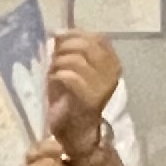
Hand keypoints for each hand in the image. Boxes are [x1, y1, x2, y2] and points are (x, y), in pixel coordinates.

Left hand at [44, 35, 124, 153]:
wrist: (74, 133)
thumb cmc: (71, 98)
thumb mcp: (73, 68)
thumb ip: (72, 49)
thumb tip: (58, 32)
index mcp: (112, 62)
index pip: (97, 37)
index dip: (75, 35)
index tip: (59, 41)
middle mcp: (113, 72)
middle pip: (86, 45)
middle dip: (64, 48)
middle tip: (54, 59)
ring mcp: (103, 86)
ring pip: (76, 59)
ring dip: (58, 64)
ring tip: (53, 73)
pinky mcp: (90, 99)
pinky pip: (70, 76)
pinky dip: (57, 76)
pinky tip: (54, 83)